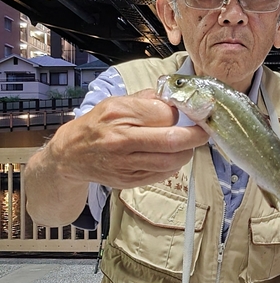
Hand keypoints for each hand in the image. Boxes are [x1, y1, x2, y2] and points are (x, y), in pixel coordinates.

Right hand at [48, 89, 208, 188]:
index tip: (192, 113)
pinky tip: (168, 156)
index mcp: (119, 114)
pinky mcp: (129, 181)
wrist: (71, 155)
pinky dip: (173, 165)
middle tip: (204, 131)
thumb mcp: (117, 102)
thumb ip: (148, 100)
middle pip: (172, 141)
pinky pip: (163, 174)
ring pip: (172, 161)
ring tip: (184, 144)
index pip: (165, 114)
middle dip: (196, 136)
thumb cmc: (99, 124)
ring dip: (186, 152)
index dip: (184, 114)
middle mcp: (121, 140)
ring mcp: (125, 164)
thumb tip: (178, 102)